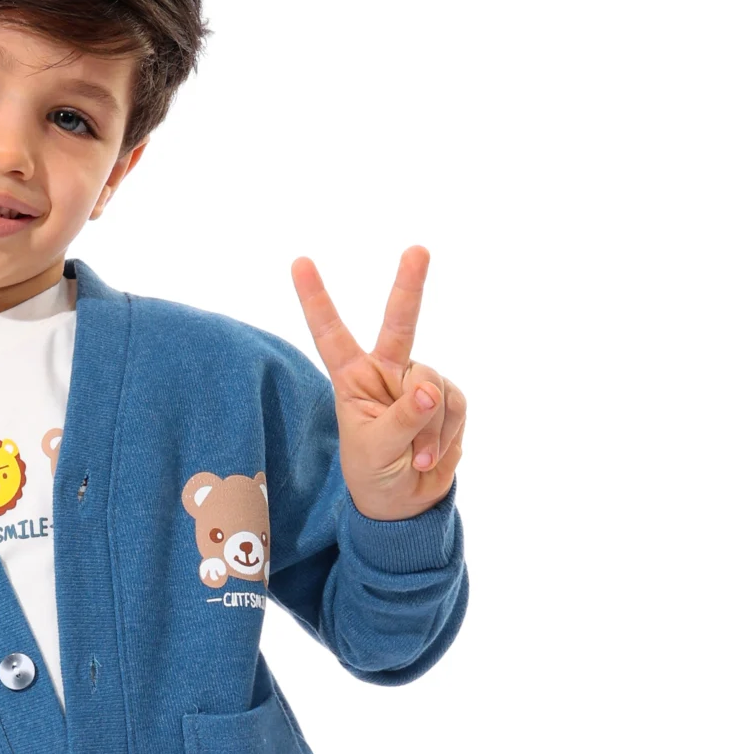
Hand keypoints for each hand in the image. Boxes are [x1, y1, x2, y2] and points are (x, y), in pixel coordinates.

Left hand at [290, 246, 465, 520]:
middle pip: (400, 322)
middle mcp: (386, 371)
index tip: (299, 261)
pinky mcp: (447, 398)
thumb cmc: (374, 473)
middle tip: (418, 250)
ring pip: (434, 386)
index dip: (316, 298)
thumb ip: (401, 419)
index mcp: (352, 378)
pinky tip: (430, 456)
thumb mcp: (376, 450)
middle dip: (410, 285)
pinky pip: (455, 405)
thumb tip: (430, 390)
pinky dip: (446, 435)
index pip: (331, 333)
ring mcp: (418, 382)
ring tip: (415, 457)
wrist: (405, 502)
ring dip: (429, 428)